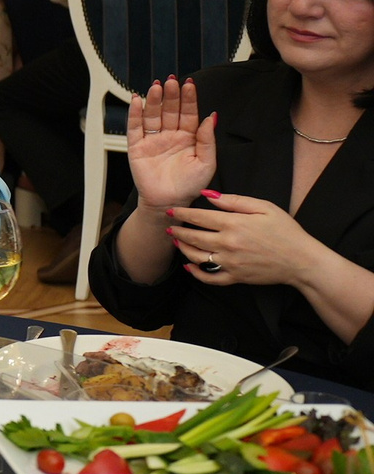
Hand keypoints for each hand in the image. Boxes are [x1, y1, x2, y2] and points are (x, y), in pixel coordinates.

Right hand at [126, 77, 215, 211]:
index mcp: (189, 137)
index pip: (189, 113)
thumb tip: (210, 117)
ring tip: (156, 87)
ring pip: (153, 115)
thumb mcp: (207, 163)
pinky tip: (137, 100)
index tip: (189, 85)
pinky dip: (135, 113)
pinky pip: (135, 127)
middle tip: (172, 81)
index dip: (189, 99)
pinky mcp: (137, 147)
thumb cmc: (190, 186)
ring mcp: (153, 140)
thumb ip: (207, 140)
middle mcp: (171, 135)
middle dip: (171, 95)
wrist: (169, 203)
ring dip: (154, 100)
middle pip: (170, 110)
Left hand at [163, 192, 318, 286]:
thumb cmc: (286, 231)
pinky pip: (210, 278)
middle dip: (178, 231)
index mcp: (234, 224)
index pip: (198, 217)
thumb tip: (208, 195)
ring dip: (183, 249)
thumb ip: (234, 201)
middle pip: (193, 237)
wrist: (303, 261)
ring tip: (177, 242)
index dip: (182, 214)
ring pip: (196, 257)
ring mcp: (230, 262)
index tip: (171, 211)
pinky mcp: (236, 277)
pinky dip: (196, 273)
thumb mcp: (264, 208)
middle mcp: (228, 244)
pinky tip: (189, 266)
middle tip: (170, 227)